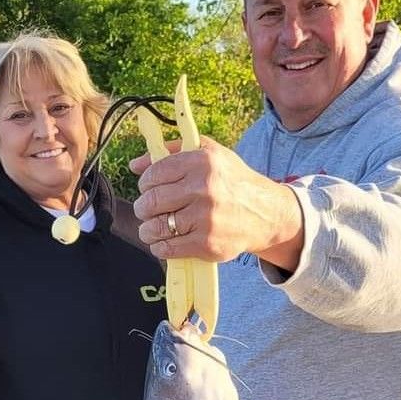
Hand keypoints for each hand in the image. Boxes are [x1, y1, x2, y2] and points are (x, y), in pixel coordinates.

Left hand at [130, 136, 303, 269]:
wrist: (265, 214)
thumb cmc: (232, 181)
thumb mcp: (209, 154)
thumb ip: (172, 151)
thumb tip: (135, 165)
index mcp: (202, 162)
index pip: (154, 174)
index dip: (146, 183)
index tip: (149, 188)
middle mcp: (204, 189)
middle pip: (151, 202)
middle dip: (144, 208)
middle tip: (149, 210)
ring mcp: (205, 218)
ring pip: (155, 227)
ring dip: (148, 229)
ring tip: (153, 228)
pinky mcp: (206, 244)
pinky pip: (167, 248)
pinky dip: (159, 246)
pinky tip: (164, 242)